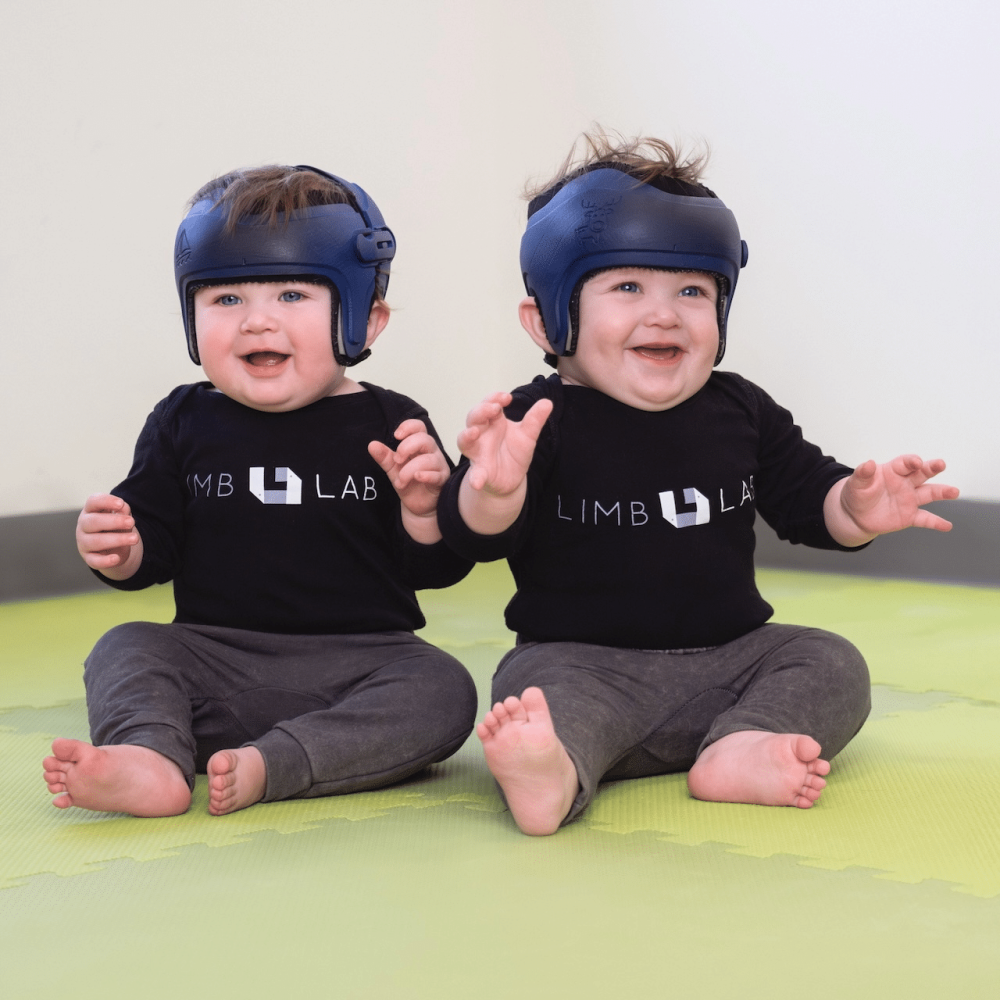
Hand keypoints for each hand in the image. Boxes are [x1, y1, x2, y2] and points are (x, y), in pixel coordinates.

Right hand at [76, 494, 142, 577]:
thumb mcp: (121, 516)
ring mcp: (84, 542)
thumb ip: (123, 511)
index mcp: (91, 510)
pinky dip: (105, 561)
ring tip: (135, 538)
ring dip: (117, 539)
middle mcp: (84, 525)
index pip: (93, 502)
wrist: (112, 547)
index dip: (106, 501)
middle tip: (132, 522)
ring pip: (95, 541)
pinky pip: (94, 561)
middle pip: (93, 522)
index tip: (121, 504)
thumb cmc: (114, 526)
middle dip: (114, 521)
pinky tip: (116, 558)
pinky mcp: (89, 558)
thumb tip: (123, 508)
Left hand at [368, 420, 449, 543]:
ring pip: (428, 459)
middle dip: (407, 447)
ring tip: (400, 481)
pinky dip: (426, 475)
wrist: (417, 505)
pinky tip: (416, 478)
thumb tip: (372, 445)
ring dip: (410, 469)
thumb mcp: (393, 469)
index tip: (396, 436)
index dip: (408, 427)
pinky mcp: (442, 480)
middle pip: (425, 439)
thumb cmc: (409, 482)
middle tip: (397, 460)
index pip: (419, 427)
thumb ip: (384, 457)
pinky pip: (437, 475)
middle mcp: (432, 452)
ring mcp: (439, 466)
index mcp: (420, 445)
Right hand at [458, 392, 552, 497]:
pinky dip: (474, 478)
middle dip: (482, 411)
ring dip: (467, 436)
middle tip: (495, 408)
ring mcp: (478, 452)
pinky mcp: (480, 472)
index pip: (489, 403)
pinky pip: (474, 474)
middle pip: (473, 417)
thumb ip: (534, 420)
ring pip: (464, 441)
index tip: (507, 398)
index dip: (494, 398)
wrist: (512, 478)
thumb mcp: (528, 435)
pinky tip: (476, 483)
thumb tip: (547, 402)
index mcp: (493, 422)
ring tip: (474, 432)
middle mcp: (481, 434)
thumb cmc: (515, 452)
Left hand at [826, 455, 959, 545]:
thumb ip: (863, 473)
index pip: (905, 463)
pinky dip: (936, 523)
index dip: (911, 461)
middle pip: (922, 473)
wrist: (855, 515)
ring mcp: (909, 499)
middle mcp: (905, 483)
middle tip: (940, 464)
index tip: (916, 462)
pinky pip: (925, 519)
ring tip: (954, 491)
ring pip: (929, 493)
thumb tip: (869, 463)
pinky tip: (947, 526)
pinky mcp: (910, 516)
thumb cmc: (857, 494)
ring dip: (942, 492)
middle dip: (931, 468)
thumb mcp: (856, 483)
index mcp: (893, 472)